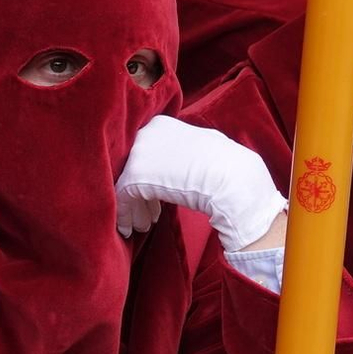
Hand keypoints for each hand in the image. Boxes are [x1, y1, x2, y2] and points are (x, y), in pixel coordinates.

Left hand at [116, 114, 288, 251]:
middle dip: (142, 192)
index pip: (147, 151)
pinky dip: (125, 215)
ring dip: (135, 207)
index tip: (159, 195)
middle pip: (135, 167)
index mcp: (162, 124)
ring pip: (127, 184)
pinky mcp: (134, 176)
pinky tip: (129, 229)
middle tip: (150, 214)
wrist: (229, 176)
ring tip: (144, 225)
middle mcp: (146, 134)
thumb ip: (185, 150)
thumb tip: (185, 160)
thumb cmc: (225, 164)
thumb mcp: (203, 145)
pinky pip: (123, 198)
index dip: (152, 174)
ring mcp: (138, 154)